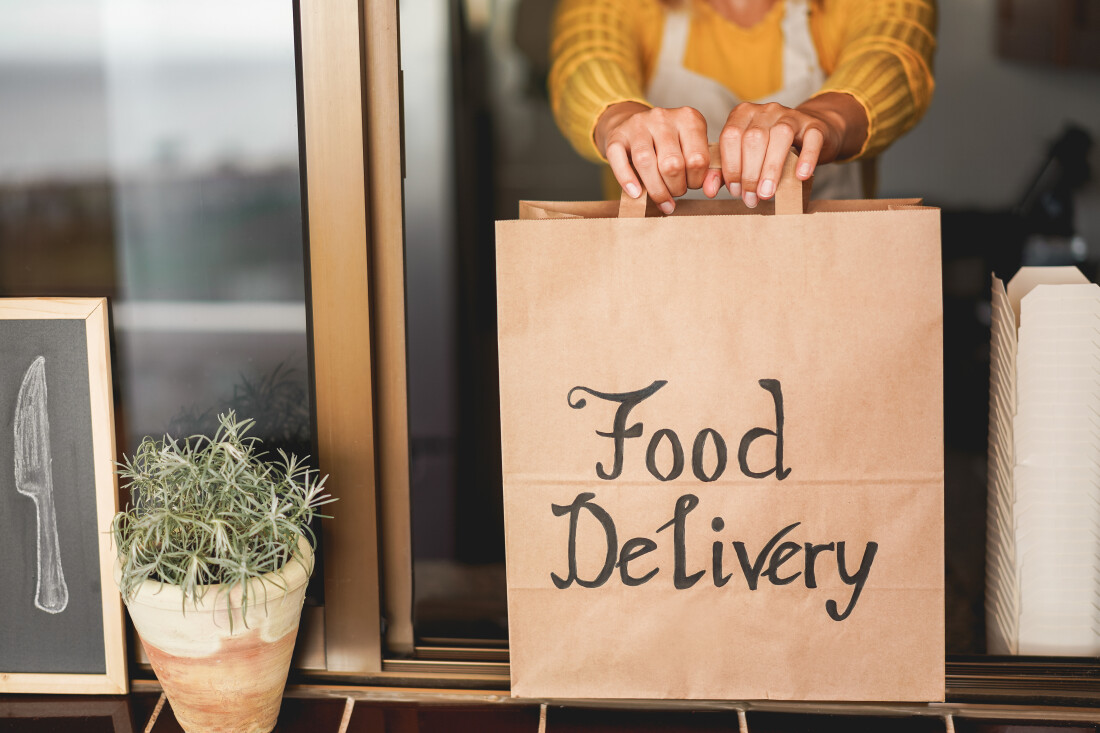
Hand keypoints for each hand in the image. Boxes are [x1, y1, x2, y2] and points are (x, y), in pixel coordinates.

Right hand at [595, 102, 724, 213]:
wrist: (632, 126)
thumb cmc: (667, 145)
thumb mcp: (691, 150)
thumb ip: (705, 170)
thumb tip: (711, 190)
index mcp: (689, 119)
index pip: (698, 159)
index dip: (696, 181)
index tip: (691, 185)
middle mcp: (663, 117)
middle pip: (672, 164)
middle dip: (676, 188)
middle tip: (675, 193)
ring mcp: (637, 125)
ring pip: (646, 162)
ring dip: (656, 190)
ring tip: (661, 200)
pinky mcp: (617, 136)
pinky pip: (619, 160)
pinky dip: (627, 180)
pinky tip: (635, 193)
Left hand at [718, 92, 867, 207]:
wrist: (813, 133)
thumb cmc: (773, 149)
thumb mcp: (747, 157)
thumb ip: (726, 171)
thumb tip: (708, 190)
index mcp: (743, 115)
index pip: (730, 137)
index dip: (731, 166)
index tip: (734, 190)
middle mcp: (766, 110)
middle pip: (753, 139)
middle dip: (749, 173)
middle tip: (751, 198)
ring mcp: (792, 115)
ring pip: (780, 136)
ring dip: (771, 168)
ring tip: (767, 193)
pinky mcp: (815, 126)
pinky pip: (811, 138)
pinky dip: (806, 158)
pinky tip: (800, 176)